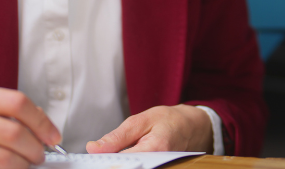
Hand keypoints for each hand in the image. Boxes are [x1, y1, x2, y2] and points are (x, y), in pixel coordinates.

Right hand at [0, 83, 61, 168]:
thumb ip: (2, 109)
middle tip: (40, 155)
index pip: (17, 103)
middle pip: (13, 135)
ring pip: (2, 160)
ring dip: (21, 166)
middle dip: (35, 149)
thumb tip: (40, 123)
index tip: (52, 135)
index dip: (42, 122)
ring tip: (24, 164)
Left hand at [86, 105, 212, 153]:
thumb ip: (117, 136)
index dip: (103, 161)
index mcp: (154, 148)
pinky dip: (128, 165)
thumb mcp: (142, 120)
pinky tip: (123, 160)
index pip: (121, 162)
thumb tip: (93, 148)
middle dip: (111, 164)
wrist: (193, 127)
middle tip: (100, 158)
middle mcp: (159, 164)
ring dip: (119, 164)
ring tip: (113, 156)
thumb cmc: (169, 120)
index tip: (92, 158)